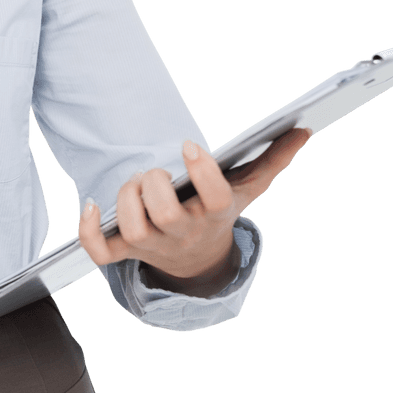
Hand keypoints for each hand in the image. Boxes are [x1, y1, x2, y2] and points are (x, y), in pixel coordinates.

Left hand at [78, 128, 309, 296]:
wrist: (198, 262)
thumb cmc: (218, 213)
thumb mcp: (247, 190)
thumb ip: (273, 159)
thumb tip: (302, 130)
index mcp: (214, 215)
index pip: (215, 198)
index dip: (202, 171)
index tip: (189, 145)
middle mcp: (184, 233)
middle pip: (165, 215)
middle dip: (155, 186)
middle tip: (157, 173)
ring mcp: (154, 245)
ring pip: (134, 228)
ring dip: (126, 200)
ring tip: (134, 183)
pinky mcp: (127, 251)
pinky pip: (102, 251)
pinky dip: (90, 231)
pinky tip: (91, 205)